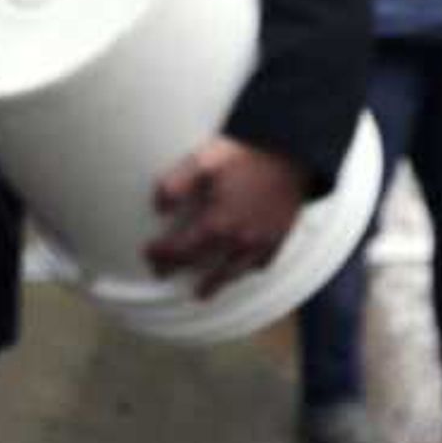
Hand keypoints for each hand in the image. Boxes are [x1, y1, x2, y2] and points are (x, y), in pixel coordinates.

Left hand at [143, 137, 313, 294]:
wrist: (292, 150)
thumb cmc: (246, 154)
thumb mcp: (202, 161)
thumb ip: (175, 184)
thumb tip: (159, 207)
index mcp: (218, 223)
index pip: (182, 250)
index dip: (162, 255)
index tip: (149, 255)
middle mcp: (239, 240)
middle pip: (205, 266)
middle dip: (181, 271)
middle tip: (165, 275)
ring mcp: (263, 241)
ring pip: (235, 272)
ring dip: (216, 283)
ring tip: (204, 292)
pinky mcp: (281, 235)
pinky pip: (262, 263)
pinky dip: (248, 270)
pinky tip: (244, 269)